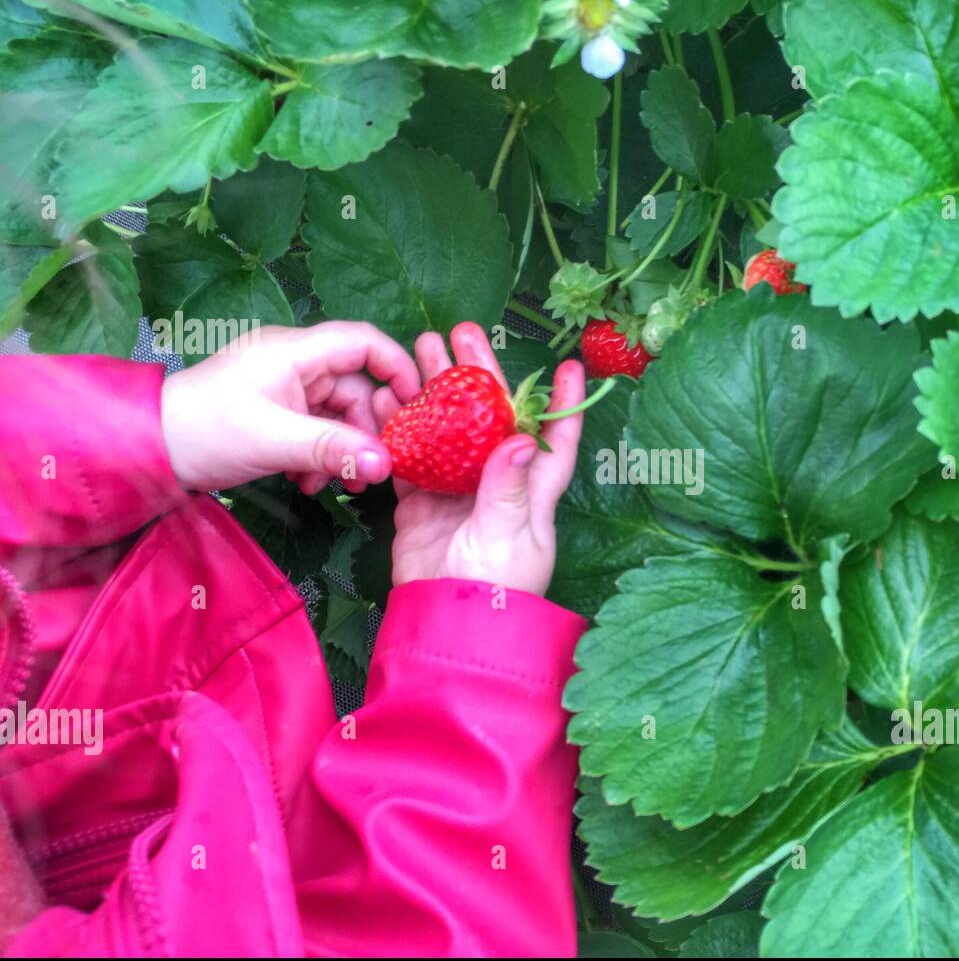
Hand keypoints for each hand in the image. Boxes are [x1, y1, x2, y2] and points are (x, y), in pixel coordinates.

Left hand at [160, 321, 420, 494]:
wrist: (150, 449)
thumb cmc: (206, 431)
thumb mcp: (275, 441)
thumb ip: (333, 450)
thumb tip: (386, 465)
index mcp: (295, 350)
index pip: (363, 342)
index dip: (396, 367)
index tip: (416, 406)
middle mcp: (294, 362)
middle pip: (355, 386)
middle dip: (365, 430)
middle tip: (371, 468)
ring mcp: (285, 387)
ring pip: (337, 414)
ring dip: (341, 450)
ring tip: (331, 484)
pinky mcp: (277, 412)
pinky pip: (316, 428)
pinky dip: (319, 456)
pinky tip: (306, 482)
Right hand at [374, 322, 585, 596]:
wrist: (446, 628)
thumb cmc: (494, 590)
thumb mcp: (507, 537)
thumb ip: (510, 488)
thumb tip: (524, 438)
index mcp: (534, 492)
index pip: (556, 439)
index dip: (564, 403)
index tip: (569, 365)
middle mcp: (499, 486)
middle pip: (492, 418)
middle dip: (479, 374)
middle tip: (461, 332)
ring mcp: (458, 493)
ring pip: (448, 429)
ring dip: (436, 391)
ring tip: (420, 349)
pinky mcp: (424, 505)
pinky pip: (412, 457)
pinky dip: (399, 429)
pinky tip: (386, 398)